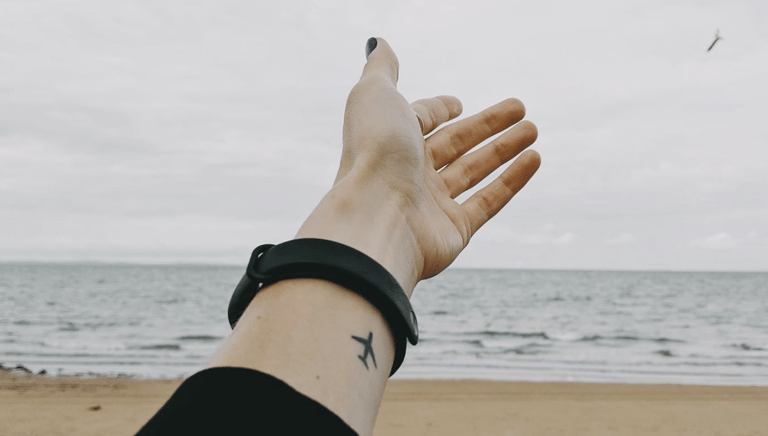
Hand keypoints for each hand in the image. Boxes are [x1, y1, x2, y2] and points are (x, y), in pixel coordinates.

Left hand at [296, 38, 539, 294]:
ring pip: (475, 170)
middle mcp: (408, 172)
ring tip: (533, 129)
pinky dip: (512, 181)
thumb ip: (382, 70)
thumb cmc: (373, 152)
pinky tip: (534, 159)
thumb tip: (379, 43)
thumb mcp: (375, 95)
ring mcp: (431, 204)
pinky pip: (488, 202)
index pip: (419, 121)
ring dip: (504, 148)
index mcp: (389, 140)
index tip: (457, 103)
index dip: (438, 109)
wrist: (377, 218)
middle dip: (487, 124)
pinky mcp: (454, 231)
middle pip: (454, 143)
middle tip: (520, 107)